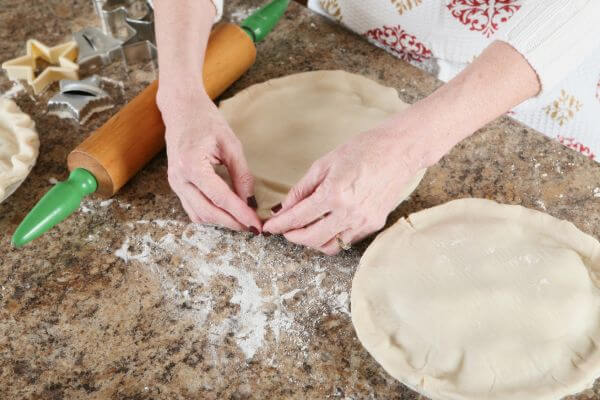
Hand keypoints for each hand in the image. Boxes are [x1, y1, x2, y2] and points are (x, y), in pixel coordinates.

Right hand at [158, 90, 261, 232]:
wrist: (181, 109)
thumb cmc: (206, 121)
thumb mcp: (231, 144)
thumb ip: (242, 174)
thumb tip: (251, 201)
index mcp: (192, 165)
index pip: (220, 198)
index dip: (240, 214)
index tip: (256, 224)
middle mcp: (179, 178)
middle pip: (208, 212)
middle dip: (232, 223)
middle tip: (253, 227)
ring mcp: (175, 183)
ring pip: (198, 215)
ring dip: (221, 222)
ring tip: (242, 222)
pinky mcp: (176, 185)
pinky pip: (192, 209)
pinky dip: (210, 215)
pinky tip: (227, 214)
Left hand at [263, 119, 423, 254]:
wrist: (400, 151)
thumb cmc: (363, 149)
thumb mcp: (325, 163)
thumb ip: (302, 188)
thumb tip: (285, 208)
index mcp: (334, 193)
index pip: (298, 217)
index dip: (280, 225)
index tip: (269, 228)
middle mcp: (349, 212)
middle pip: (311, 239)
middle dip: (293, 237)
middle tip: (285, 229)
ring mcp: (363, 221)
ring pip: (329, 246)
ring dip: (312, 241)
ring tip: (306, 228)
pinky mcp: (374, 224)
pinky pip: (347, 240)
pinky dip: (332, 237)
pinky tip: (327, 225)